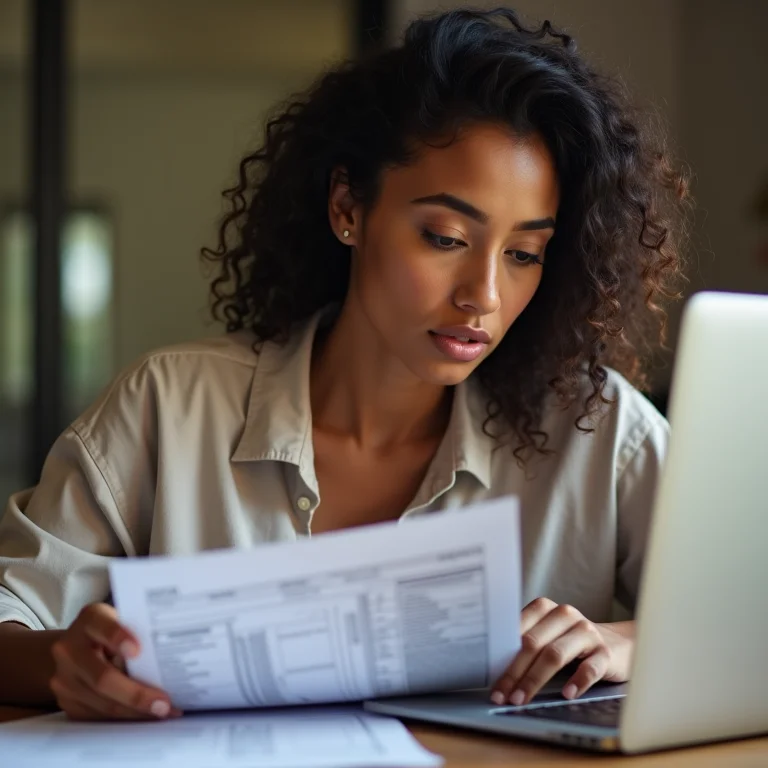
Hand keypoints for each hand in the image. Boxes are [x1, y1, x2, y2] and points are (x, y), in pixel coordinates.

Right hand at [50, 603, 180, 720]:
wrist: (71, 648)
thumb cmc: (109, 630)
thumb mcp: (121, 620)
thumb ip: (138, 631)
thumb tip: (170, 656)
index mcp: (89, 620)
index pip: (101, 626)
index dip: (117, 637)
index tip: (137, 650)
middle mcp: (69, 649)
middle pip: (102, 677)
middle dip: (136, 694)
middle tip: (163, 703)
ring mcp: (64, 679)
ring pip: (101, 702)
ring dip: (135, 712)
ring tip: (164, 712)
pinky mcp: (67, 701)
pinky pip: (97, 716)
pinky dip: (124, 718)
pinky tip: (146, 715)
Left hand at [491, 597, 633, 705]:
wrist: (619, 643)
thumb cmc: (571, 642)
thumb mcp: (548, 636)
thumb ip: (526, 643)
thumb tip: (493, 667)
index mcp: (545, 608)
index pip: (518, 630)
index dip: (501, 655)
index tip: (490, 679)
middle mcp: (565, 615)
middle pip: (533, 644)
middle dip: (514, 672)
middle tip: (502, 695)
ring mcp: (587, 632)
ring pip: (555, 654)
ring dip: (535, 679)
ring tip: (521, 698)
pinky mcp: (606, 652)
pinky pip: (590, 667)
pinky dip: (577, 681)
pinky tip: (567, 694)